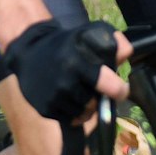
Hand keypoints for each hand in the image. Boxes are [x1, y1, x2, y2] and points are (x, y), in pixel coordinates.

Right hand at [0, 19, 130, 122]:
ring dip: (88, 107)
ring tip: (82, 93)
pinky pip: (71, 119)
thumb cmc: (65, 44)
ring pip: (85, 113)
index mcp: (77, 62)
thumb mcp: (88, 35)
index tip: (122, 90)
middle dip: (101, 99)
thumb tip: (127, 53)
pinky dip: (75, 113)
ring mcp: (54, 97)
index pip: (108, 84)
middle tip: (99, 92)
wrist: (29, 52)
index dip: (119, 90)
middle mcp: (65, 82)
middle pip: (96, 103)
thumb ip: (112, 43)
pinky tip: (70, 100)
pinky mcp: (45, 109)